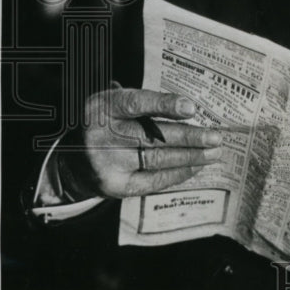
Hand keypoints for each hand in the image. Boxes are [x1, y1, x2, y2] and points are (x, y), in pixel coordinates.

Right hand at [73, 87, 222, 198]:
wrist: (73, 161)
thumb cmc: (104, 124)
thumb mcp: (114, 104)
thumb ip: (145, 103)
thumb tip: (189, 108)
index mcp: (103, 107)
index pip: (136, 103)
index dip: (164, 105)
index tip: (191, 108)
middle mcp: (103, 135)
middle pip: (153, 136)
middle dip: (190, 137)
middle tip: (216, 137)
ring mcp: (108, 164)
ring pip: (158, 159)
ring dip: (191, 156)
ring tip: (213, 152)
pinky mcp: (116, 186)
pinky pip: (154, 180)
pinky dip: (178, 173)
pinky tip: (195, 166)